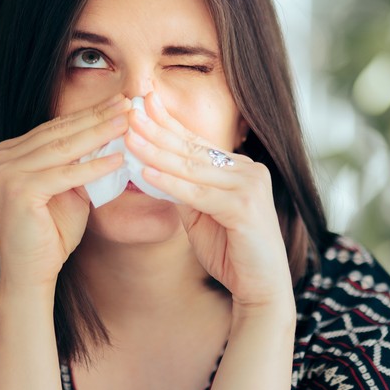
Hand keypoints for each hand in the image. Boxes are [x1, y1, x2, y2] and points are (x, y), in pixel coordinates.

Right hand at [0, 94, 130, 289]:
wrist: (32, 273)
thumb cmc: (52, 233)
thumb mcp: (69, 189)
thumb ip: (81, 163)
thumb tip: (114, 136)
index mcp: (9, 153)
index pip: (56, 128)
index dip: (89, 115)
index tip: (118, 103)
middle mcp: (0, 158)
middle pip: (59, 133)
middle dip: (97, 117)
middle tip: (127, 104)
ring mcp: (5, 173)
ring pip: (63, 148)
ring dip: (100, 134)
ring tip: (128, 123)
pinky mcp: (17, 191)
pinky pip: (65, 174)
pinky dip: (94, 167)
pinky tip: (118, 159)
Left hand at [125, 93, 293, 309]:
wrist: (261, 288)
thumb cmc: (232, 251)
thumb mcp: (200, 214)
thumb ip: (183, 190)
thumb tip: (152, 168)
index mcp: (238, 168)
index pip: (196, 142)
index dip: (168, 122)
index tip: (142, 101)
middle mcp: (247, 170)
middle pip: (192, 148)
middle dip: (157, 129)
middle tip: (129, 109)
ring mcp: (249, 186)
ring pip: (192, 167)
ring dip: (156, 151)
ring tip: (128, 137)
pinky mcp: (245, 206)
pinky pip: (198, 193)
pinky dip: (170, 183)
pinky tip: (146, 172)